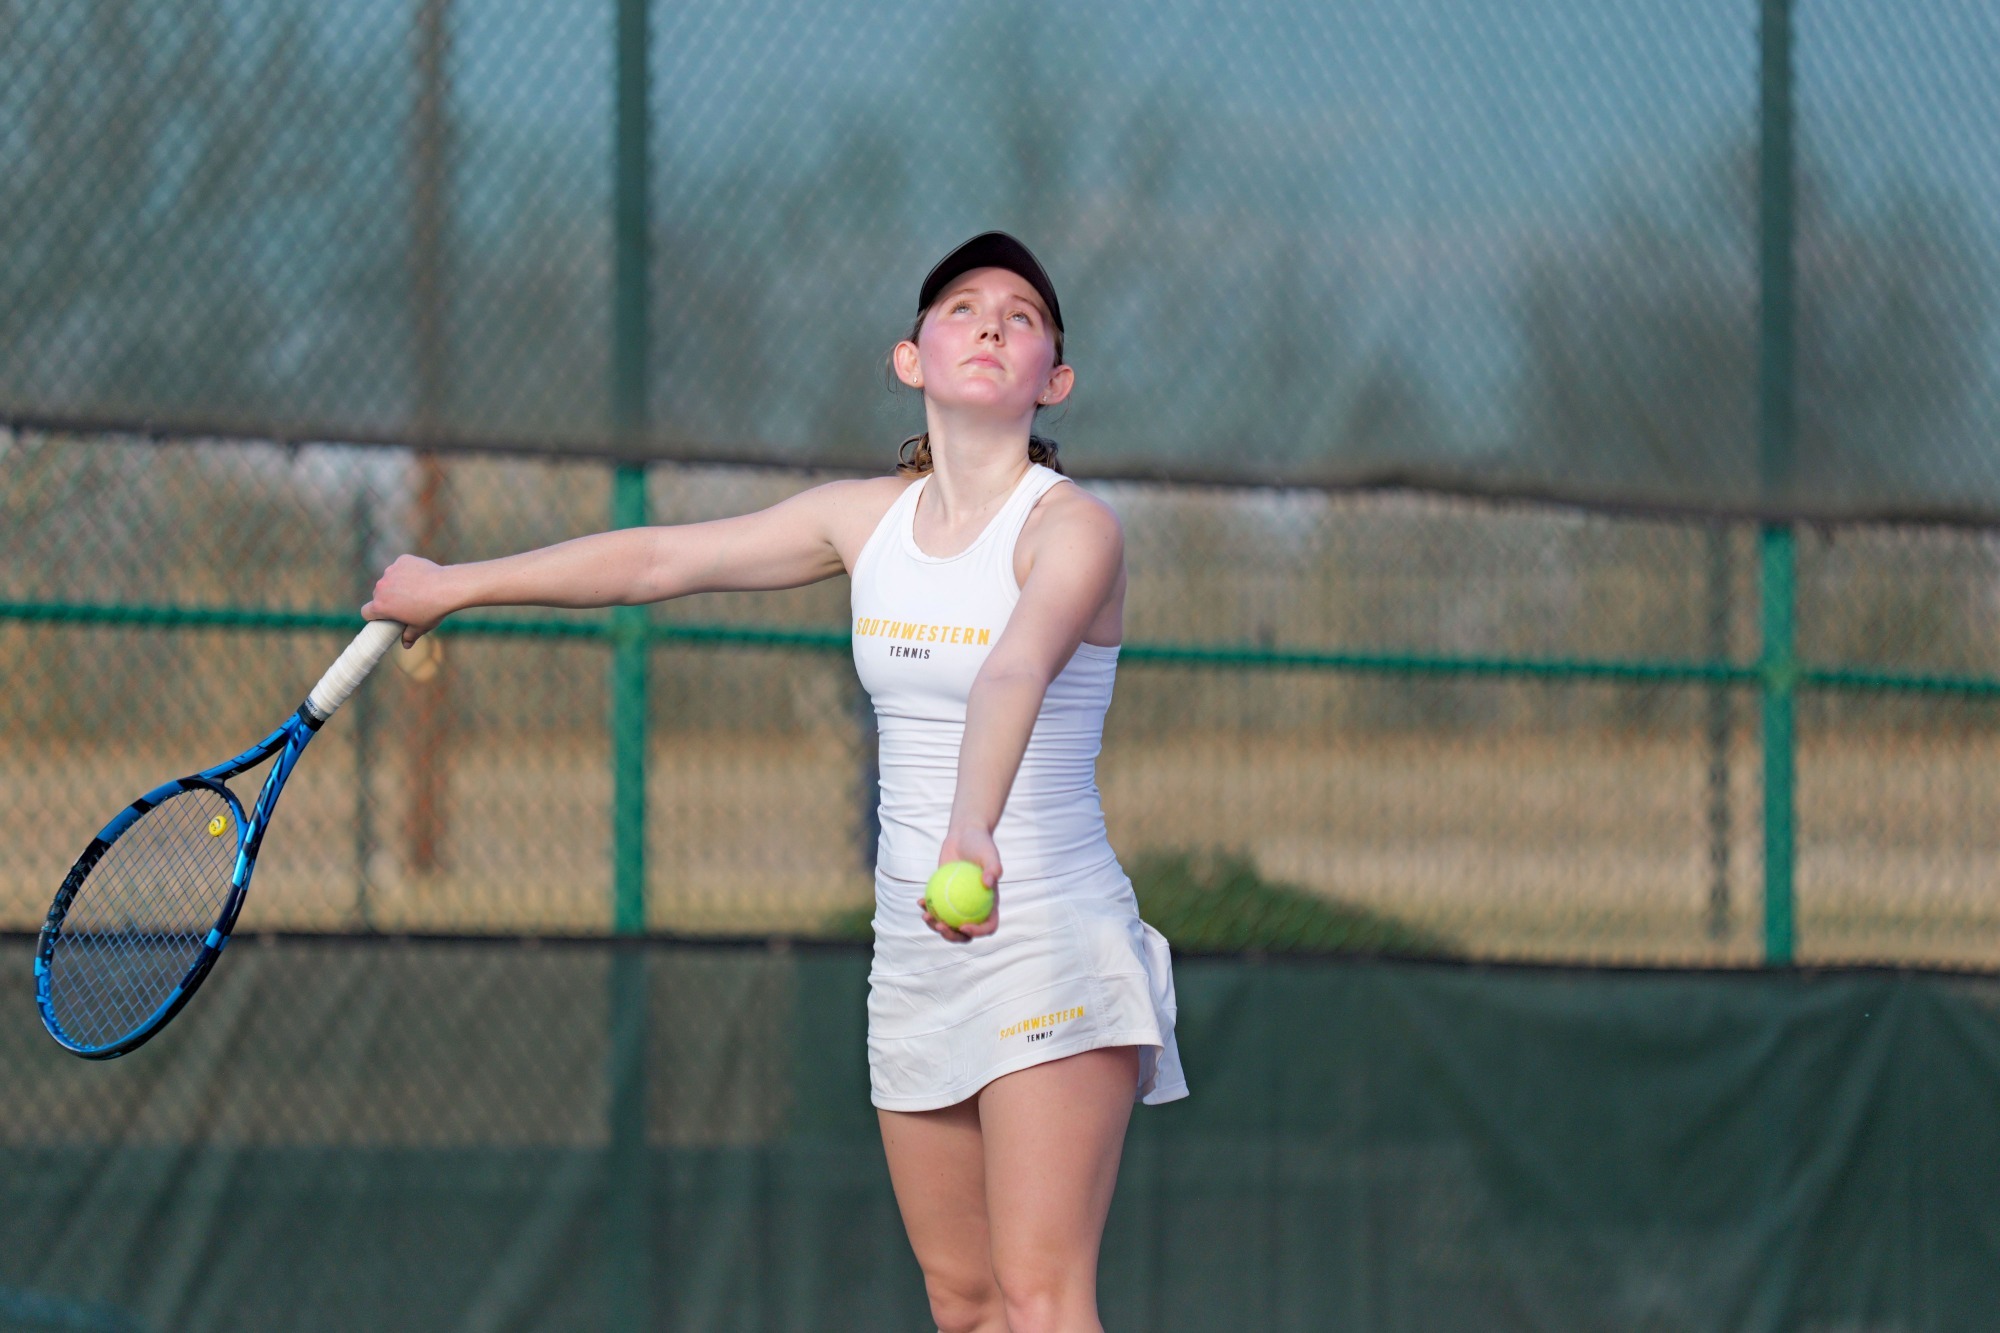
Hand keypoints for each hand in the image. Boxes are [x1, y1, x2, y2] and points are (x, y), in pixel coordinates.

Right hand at [362, 554, 454, 645]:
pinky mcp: (402, 560)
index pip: (366, 612)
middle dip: (387, 598)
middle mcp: (381, 587)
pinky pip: (402, 566)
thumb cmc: (432, 610)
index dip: (373, 616)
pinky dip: (408, 570)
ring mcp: (391, 571)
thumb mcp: (420, 627)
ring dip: (397, 583)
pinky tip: (421, 576)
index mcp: (381, 606)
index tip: (383, 617)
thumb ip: (410, 636)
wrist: (446, 588)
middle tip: (403, 603)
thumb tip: (406, 644)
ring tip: (416, 589)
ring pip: (390, 578)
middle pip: (378, 594)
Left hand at [919, 826, 1000, 942]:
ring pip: (948, 924)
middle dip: (952, 936)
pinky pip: (936, 907)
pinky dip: (928, 908)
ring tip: (926, 916)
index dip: (978, 932)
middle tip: (941, 926)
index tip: (964, 926)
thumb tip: (989, 883)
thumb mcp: (990, 853)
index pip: (988, 925)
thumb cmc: (981, 844)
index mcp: (990, 905)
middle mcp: (974, 908)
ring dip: (936, 925)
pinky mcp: (944, 896)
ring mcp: (958, 904)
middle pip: (965, 933)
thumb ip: (993, 867)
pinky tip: (919, 902)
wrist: (964, 835)